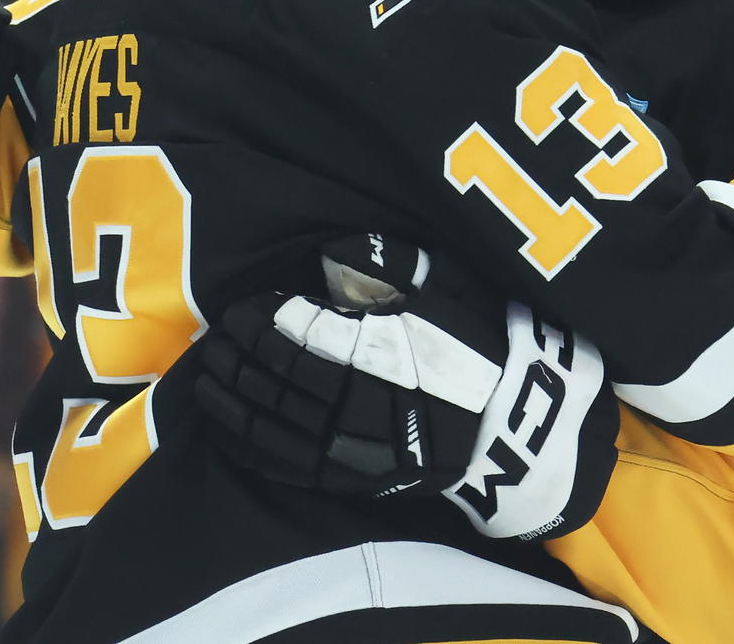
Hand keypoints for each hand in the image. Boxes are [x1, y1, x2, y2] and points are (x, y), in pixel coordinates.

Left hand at [195, 235, 618, 540]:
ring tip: (209, 379)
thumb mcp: (449, 284)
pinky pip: (292, 468)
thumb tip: (332, 253)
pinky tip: (228, 429)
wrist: (523, 423)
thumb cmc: (487, 341)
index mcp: (380, 352)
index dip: (263, 322)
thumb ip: (391, 264)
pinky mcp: (361, 481)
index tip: (241, 307)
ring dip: (235, 403)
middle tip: (216, 339)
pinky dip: (252, 449)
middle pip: (281, 381)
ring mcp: (358, 450)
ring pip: (277, 427)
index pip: (299, 336)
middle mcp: (361, 404)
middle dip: (242, 359)